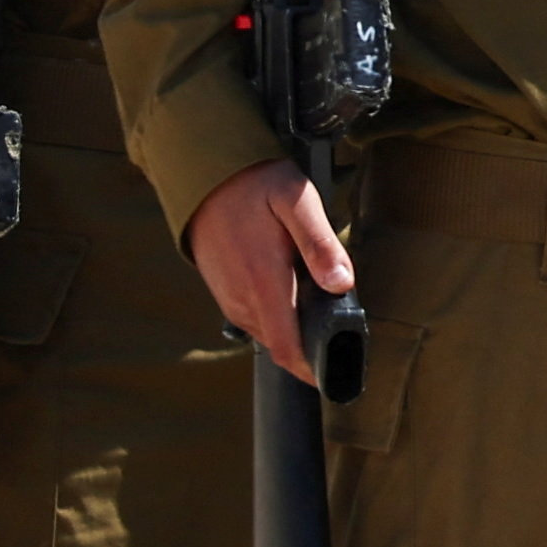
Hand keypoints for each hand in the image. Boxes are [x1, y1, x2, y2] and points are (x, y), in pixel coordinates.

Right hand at [181, 159, 354, 384]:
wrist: (204, 173)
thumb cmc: (256, 184)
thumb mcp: (296, 201)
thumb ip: (320, 243)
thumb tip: (342, 284)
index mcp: (264, 283)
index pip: (288, 350)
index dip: (313, 370)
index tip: (338, 372)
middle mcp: (243, 300)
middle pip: (282, 344)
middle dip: (310, 344)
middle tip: (339, 324)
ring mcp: (229, 299)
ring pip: (269, 332)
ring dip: (293, 328)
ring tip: (317, 302)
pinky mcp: (223, 293)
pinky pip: (254, 318)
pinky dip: (276, 314)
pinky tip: (291, 288)